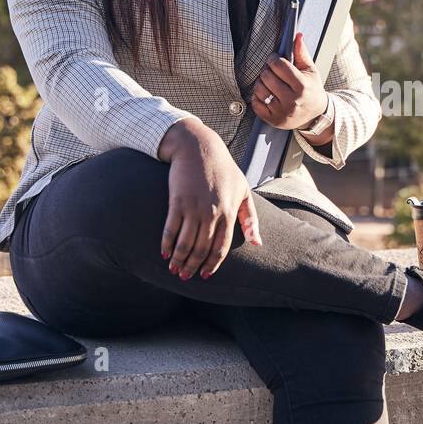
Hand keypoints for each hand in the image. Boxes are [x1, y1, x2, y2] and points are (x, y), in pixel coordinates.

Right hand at [156, 118, 262, 279]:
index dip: (212, 264)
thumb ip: (251, 218)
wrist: (198, 147)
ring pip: (185, 242)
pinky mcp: (177, 201)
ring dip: (178, 259)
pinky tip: (164, 254)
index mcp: (229, 212)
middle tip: (184, 277)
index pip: (221, 247)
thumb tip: (258, 243)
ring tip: (173, 269)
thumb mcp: (243, 191)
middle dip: (192, 266)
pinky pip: (171, 229)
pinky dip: (166, 244)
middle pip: (201, 248)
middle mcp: (212, 213)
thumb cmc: (223, 169)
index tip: (205, 276)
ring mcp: (194, 207)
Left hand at [251, 32, 327, 130]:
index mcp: (302, 86)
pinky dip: (257, 97)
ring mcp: (282, 112)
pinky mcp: (273, 120)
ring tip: (269, 82)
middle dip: (267, 70)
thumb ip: (302, 52)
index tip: (274, 59)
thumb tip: (298, 35)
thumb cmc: (311, 89)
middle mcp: (292, 101)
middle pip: (267, 76)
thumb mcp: (310, 70)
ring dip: (261, 82)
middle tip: (272, 72)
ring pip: (259, 89)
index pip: (279, 65)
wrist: (315, 115)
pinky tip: (266, 94)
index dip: (273, 59)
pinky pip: (255, 103)